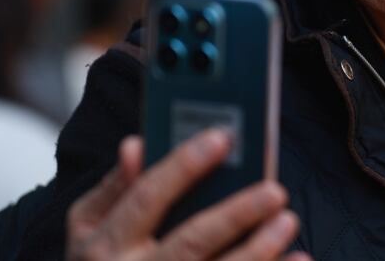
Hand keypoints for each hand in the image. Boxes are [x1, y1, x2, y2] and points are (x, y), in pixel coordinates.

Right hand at [67, 129, 312, 259]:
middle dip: (234, 214)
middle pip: (190, 242)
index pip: (147, 197)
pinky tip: (298, 258)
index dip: (183, 166)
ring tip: (287, 221)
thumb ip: (116, 185)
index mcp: (105, 244)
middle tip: (274, 190)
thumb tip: (136, 143)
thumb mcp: (86, 226)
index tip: (222, 136)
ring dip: (257, 252)